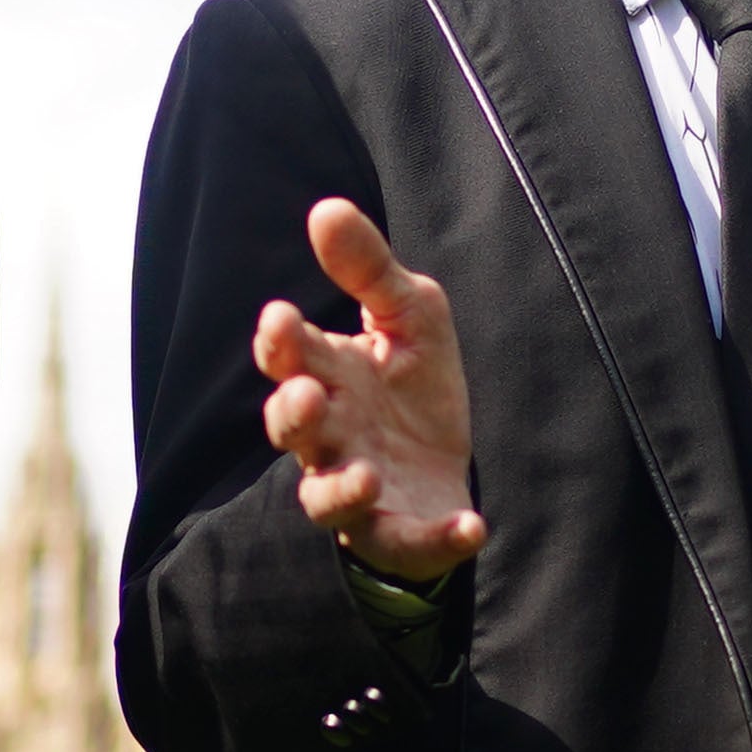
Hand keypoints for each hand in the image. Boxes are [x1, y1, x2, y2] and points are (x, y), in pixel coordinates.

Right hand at [257, 199, 484, 584]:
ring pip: (326, 499)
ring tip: (365, 476)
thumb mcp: (407, 313)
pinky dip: (435, 541)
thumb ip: (368, 268)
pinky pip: (404, 543)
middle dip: (292, 413)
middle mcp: (329, 437)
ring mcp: (356, 489)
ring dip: (340, 490)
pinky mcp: (395, 533)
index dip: (279, 343)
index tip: (282, 319)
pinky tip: (471, 524)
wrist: (445, 464)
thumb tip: (325, 208)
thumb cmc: (412, 385)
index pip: (288, 358)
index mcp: (328, 376)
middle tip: (305, 395)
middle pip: (292, 429)